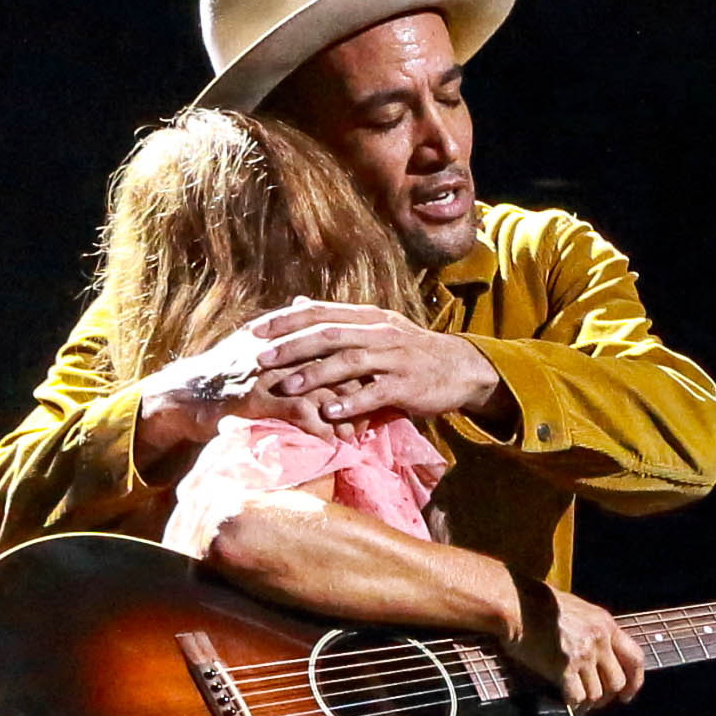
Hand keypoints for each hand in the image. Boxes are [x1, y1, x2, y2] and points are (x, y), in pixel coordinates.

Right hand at [134, 311, 361, 459]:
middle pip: (334, 364)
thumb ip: (283, 326)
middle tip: (375, 411)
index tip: (376, 382)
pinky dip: (320, 427)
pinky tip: (332, 442)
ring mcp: (267, 374)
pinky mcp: (255, 399)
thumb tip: (305, 303)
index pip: (332, 340)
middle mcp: (278, 349)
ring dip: (343, 413)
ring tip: (357, 433)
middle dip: (357, 389)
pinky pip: (298, 412)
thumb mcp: (252, 340)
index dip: (357, 361)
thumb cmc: (222, 371)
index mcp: (282, 334)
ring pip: (320, 388)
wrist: (182, 395)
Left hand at [251, 298, 512, 426]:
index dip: (286, 322)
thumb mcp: (377, 327)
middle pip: (329, 334)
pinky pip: (376, 392)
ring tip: (286, 388)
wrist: (460, 368)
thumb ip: (337, 318)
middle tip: (260, 360)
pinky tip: (329, 412)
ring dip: (315, 374)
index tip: (254, 332)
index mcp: (369, 317)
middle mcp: (380, 332)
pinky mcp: (408, 385)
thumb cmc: (411, 351)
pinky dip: (351, 402)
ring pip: (349, 361)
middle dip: (292, 347)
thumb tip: (296, 303)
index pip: (320, 313)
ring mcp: (395, 358)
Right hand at [504, 584, 645, 710]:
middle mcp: (599, 641)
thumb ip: (594, 630)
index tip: (627, 694)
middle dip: (608, 696)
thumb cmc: (540, 603)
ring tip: (576, 701)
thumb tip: (599, 654)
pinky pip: (576, 697)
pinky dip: (572, 704)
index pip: (635, 658)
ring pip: (597, 693)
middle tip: (595, 701)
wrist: (517, 604)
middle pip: (618, 682)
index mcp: (606, 625)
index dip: (635, 681)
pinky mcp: (562, 668)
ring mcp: (582, 655)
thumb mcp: (579, 609)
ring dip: (587, 702)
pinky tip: (564, 701)